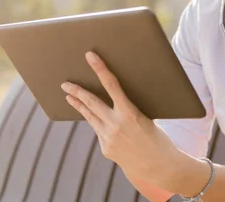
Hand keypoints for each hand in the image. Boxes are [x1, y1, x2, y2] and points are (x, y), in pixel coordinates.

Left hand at [61, 51, 179, 184]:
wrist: (159, 166)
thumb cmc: (159, 139)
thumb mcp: (147, 118)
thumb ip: (129, 109)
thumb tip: (117, 101)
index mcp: (129, 112)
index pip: (111, 85)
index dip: (100, 68)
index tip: (90, 57)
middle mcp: (115, 124)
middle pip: (91, 102)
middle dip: (77, 91)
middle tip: (65, 83)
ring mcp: (108, 138)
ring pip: (90, 117)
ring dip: (79, 106)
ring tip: (68, 97)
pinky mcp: (106, 148)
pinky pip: (99, 131)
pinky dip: (99, 124)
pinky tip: (98, 122)